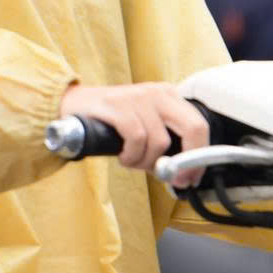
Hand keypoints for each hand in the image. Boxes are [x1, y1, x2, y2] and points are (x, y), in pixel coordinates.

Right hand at [58, 82, 210, 180]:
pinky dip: (131, 156)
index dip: (200, 157)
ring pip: (160, 142)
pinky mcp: (118, 106)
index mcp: (169, 95)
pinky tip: (123, 156)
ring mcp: (139, 97)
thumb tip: (182, 174)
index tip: (191, 178)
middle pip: (192, 128)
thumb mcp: (145, 124)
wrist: (73, 105)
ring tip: (131, 161)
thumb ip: (166, 142)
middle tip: (173, 179)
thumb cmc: (112, 122)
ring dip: (145, 162)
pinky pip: (137, 139)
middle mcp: (158, 93)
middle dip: (186, 161)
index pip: (200, 125)